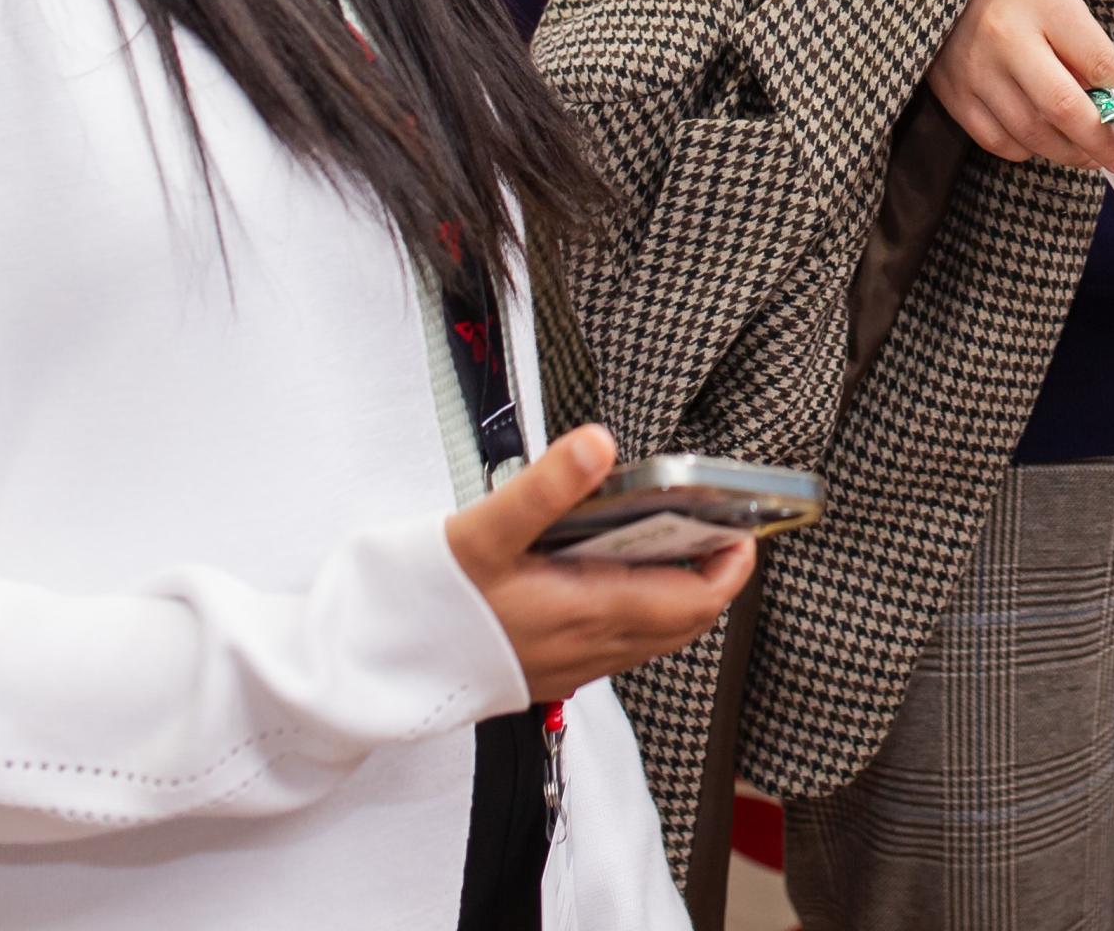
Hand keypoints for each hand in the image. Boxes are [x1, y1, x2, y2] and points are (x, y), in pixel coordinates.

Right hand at [443, 423, 757, 705]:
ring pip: (651, 638)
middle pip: (682, 622)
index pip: (694, 601)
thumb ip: (547, 487)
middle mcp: (588, 648)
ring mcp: (568, 665)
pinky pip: (615, 646)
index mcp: (588, 613)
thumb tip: (599, 444)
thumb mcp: (484, 531)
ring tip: (670, 544)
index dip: (730, 567)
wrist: (371, 665)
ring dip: (675, 597)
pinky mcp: (544, 669)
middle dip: (711, 578)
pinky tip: (606, 576)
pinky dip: (635, 612)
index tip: (742, 528)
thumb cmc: (423, 603)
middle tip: (716, 529)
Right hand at [925, 0, 1113, 173]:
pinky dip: (1028, 150)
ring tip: (1090, 156)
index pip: (1098, 62)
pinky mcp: (953, 94)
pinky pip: (998, 140)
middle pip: (1063, 107)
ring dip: (1070, 153)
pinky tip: (1044, 142)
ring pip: (1031, 133)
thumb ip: (1089, 53)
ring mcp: (975, 69)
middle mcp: (1006, 37)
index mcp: (1045, 3)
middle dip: (1101, 142)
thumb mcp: (1062, 4)